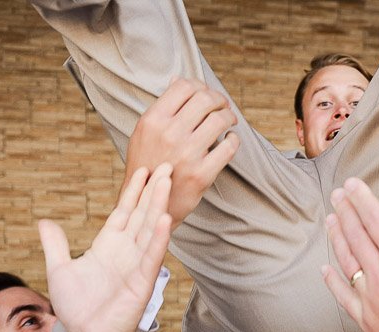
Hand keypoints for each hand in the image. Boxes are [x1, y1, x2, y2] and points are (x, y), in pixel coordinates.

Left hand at [40, 165, 172, 331]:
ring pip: (150, 228)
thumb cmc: (77, 308)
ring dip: (158, 204)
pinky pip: (151, 255)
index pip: (124, 212)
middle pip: (141, 213)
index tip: (143, 171)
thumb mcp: (59, 269)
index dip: (133, 191)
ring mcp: (136, 264)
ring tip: (167, 181)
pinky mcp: (142, 280)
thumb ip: (55, 244)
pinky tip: (164, 218)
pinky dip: (158, 237)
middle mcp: (125, 252)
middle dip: (152, 190)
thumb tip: (44, 222)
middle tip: (166, 165)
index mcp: (107, 246)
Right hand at [124, 78, 239, 228]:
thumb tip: (179, 79)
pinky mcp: (202, 174)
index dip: (201, 86)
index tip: (207, 95)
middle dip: (219, 100)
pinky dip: (234, 140)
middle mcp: (169, 134)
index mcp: (153, 120)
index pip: (185, 86)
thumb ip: (163, 107)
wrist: (147, 205)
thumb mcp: (145, 133)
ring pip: (220, 120)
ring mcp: (187, 154)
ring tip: (229, 121)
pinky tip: (230, 141)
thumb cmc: (148, 165)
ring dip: (229, 117)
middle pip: (205, 99)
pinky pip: (229, 147)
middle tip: (223, 107)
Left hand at [322, 178, 378, 331]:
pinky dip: (332, 280)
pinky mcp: (366, 321)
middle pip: (358, 238)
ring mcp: (371, 301)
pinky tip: (325, 268)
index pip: (378, 222)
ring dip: (337, 238)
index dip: (363, 201)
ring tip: (331, 220)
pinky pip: (343, 297)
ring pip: (347, 262)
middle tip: (337, 194)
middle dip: (346, 212)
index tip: (351, 184)